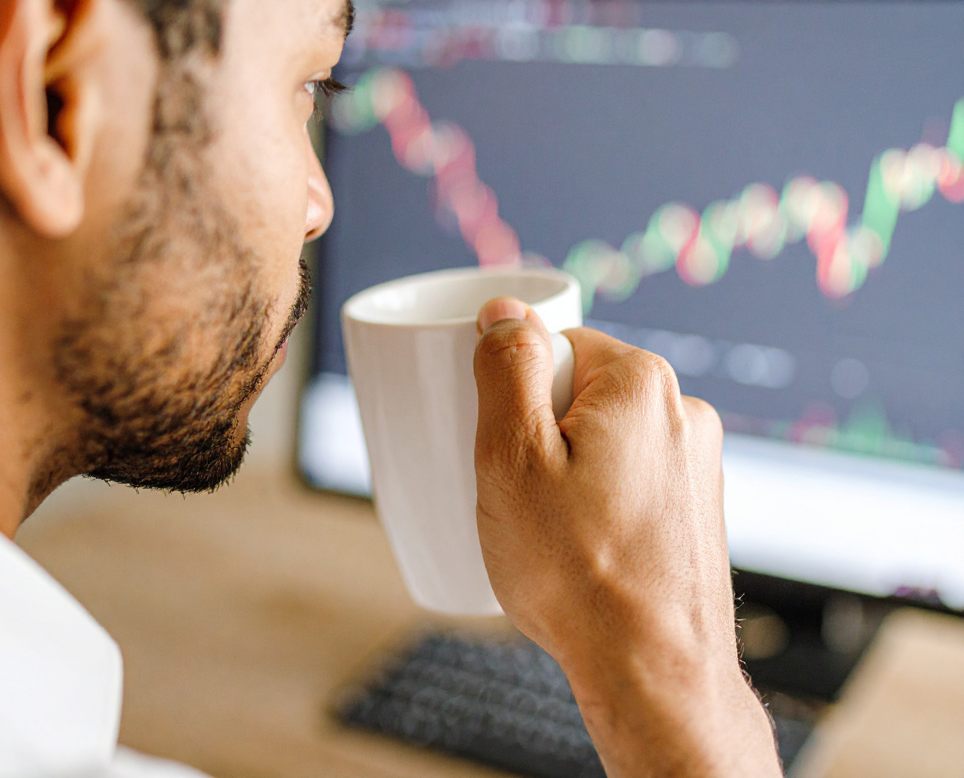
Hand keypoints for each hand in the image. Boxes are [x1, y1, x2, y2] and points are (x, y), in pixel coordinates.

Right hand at [472, 297, 780, 777]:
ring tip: (555, 534)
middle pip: (578, 394)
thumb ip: (508, 368)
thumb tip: (506, 310)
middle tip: (521, 497)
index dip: (513, 398)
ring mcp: (698, 463)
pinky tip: (587, 551)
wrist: (654, 670)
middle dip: (539, 437)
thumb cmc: (577, 569)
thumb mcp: (512, 457)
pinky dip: (601, 503)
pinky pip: (629, 481)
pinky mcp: (697, 508)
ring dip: (568, 473)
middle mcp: (682, 412)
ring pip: (602, 441)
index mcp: (640, 382)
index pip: (555, 348)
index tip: (503, 452)